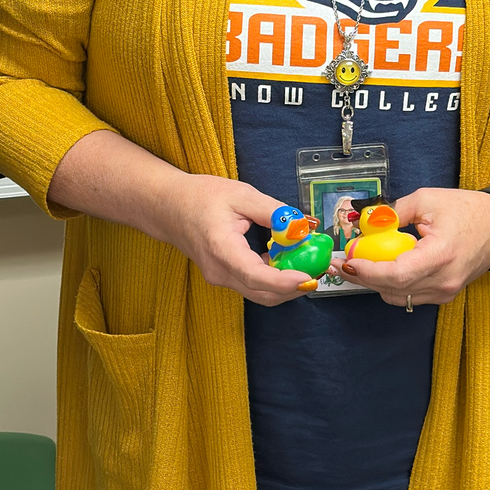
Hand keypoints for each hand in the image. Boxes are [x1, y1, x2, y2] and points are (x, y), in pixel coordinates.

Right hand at [158, 173, 307, 306]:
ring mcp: (221, 279)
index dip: (285, 281)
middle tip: (321, 268)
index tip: (309, 277)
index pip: (255, 276)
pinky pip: (254, 286)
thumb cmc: (200, 197)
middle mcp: (219, 271)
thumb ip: (274, 212)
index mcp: (221, 249)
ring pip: (261, 294)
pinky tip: (286, 259)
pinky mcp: (225, 278)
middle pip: (264, 293)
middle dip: (296, 286)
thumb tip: (303, 225)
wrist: (168, 208)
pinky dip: (275, 279)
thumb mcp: (241, 195)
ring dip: (287, 284)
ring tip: (308, 262)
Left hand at [335, 186, 489, 307]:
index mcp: (441, 255)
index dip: (367, 271)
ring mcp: (445, 291)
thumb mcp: (427, 200)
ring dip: (375, 282)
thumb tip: (365, 221)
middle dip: (362, 277)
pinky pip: (409, 296)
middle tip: (341, 264)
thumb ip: (393, 212)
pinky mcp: (444, 294)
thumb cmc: (469, 210)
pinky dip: (392, 285)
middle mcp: (444, 280)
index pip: (396, 274)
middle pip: (391, 288)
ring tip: (359, 265)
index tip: (347, 262)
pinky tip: (384, 268)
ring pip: (397, 296)